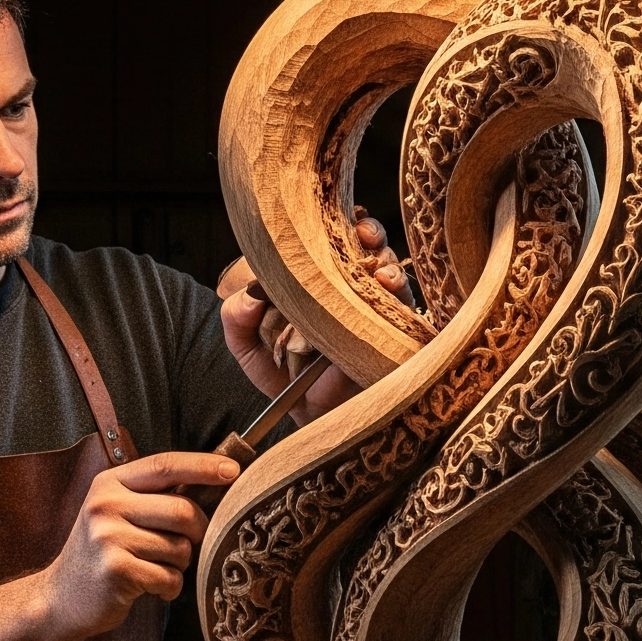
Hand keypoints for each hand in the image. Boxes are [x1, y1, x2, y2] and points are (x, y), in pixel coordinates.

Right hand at [39, 452, 237, 639]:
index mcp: (110, 484)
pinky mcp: (116, 570)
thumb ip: (155, 496)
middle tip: (186, 545)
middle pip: (183, 510)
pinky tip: (150, 588)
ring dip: (180, 565)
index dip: (203, 466)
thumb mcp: (118, 513)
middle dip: (198, 532)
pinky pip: (170, 577)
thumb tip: (216, 481)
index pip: (165, 465)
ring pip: (181, 547)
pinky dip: (170, 587)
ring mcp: (108, 538)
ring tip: (155, 568)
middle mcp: (106, 505)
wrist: (60, 599)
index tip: (234, 470)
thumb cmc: (103, 554)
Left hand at [219, 220, 394, 418]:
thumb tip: (249, 294)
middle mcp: (351, 291)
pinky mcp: (395, 333)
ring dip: (387, 261)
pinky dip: (399, 291)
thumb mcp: (249, 350)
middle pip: (368, 248)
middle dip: (370, 232)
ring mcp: (375, 311)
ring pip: (391, 271)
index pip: (332, 244)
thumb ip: (236, 321)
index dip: (336, 227)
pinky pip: (405, 307)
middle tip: (362, 232)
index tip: (330, 221)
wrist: (311, 418)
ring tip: (378, 266)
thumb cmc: (285, 380)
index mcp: (318, 284)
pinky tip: (388, 285)